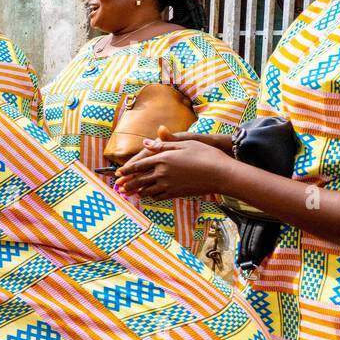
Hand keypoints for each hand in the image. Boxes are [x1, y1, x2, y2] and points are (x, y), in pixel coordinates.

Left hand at [115, 132, 237, 199]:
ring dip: (138, 191)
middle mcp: (162, 173)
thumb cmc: (205, 154)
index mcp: (163, 158)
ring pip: (147, 190)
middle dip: (128, 184)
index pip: (138, 165)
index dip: (127, 170)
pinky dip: (152, 196)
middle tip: (119, 187)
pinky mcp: (176, 193)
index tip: (118, 173)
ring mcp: (168, 185)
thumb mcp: (184, 143)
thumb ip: (163, 144)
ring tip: (132, 193)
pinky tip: (151, 195)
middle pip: (139, 180)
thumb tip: (144, 143)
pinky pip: (159, 196)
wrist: (221, 173)